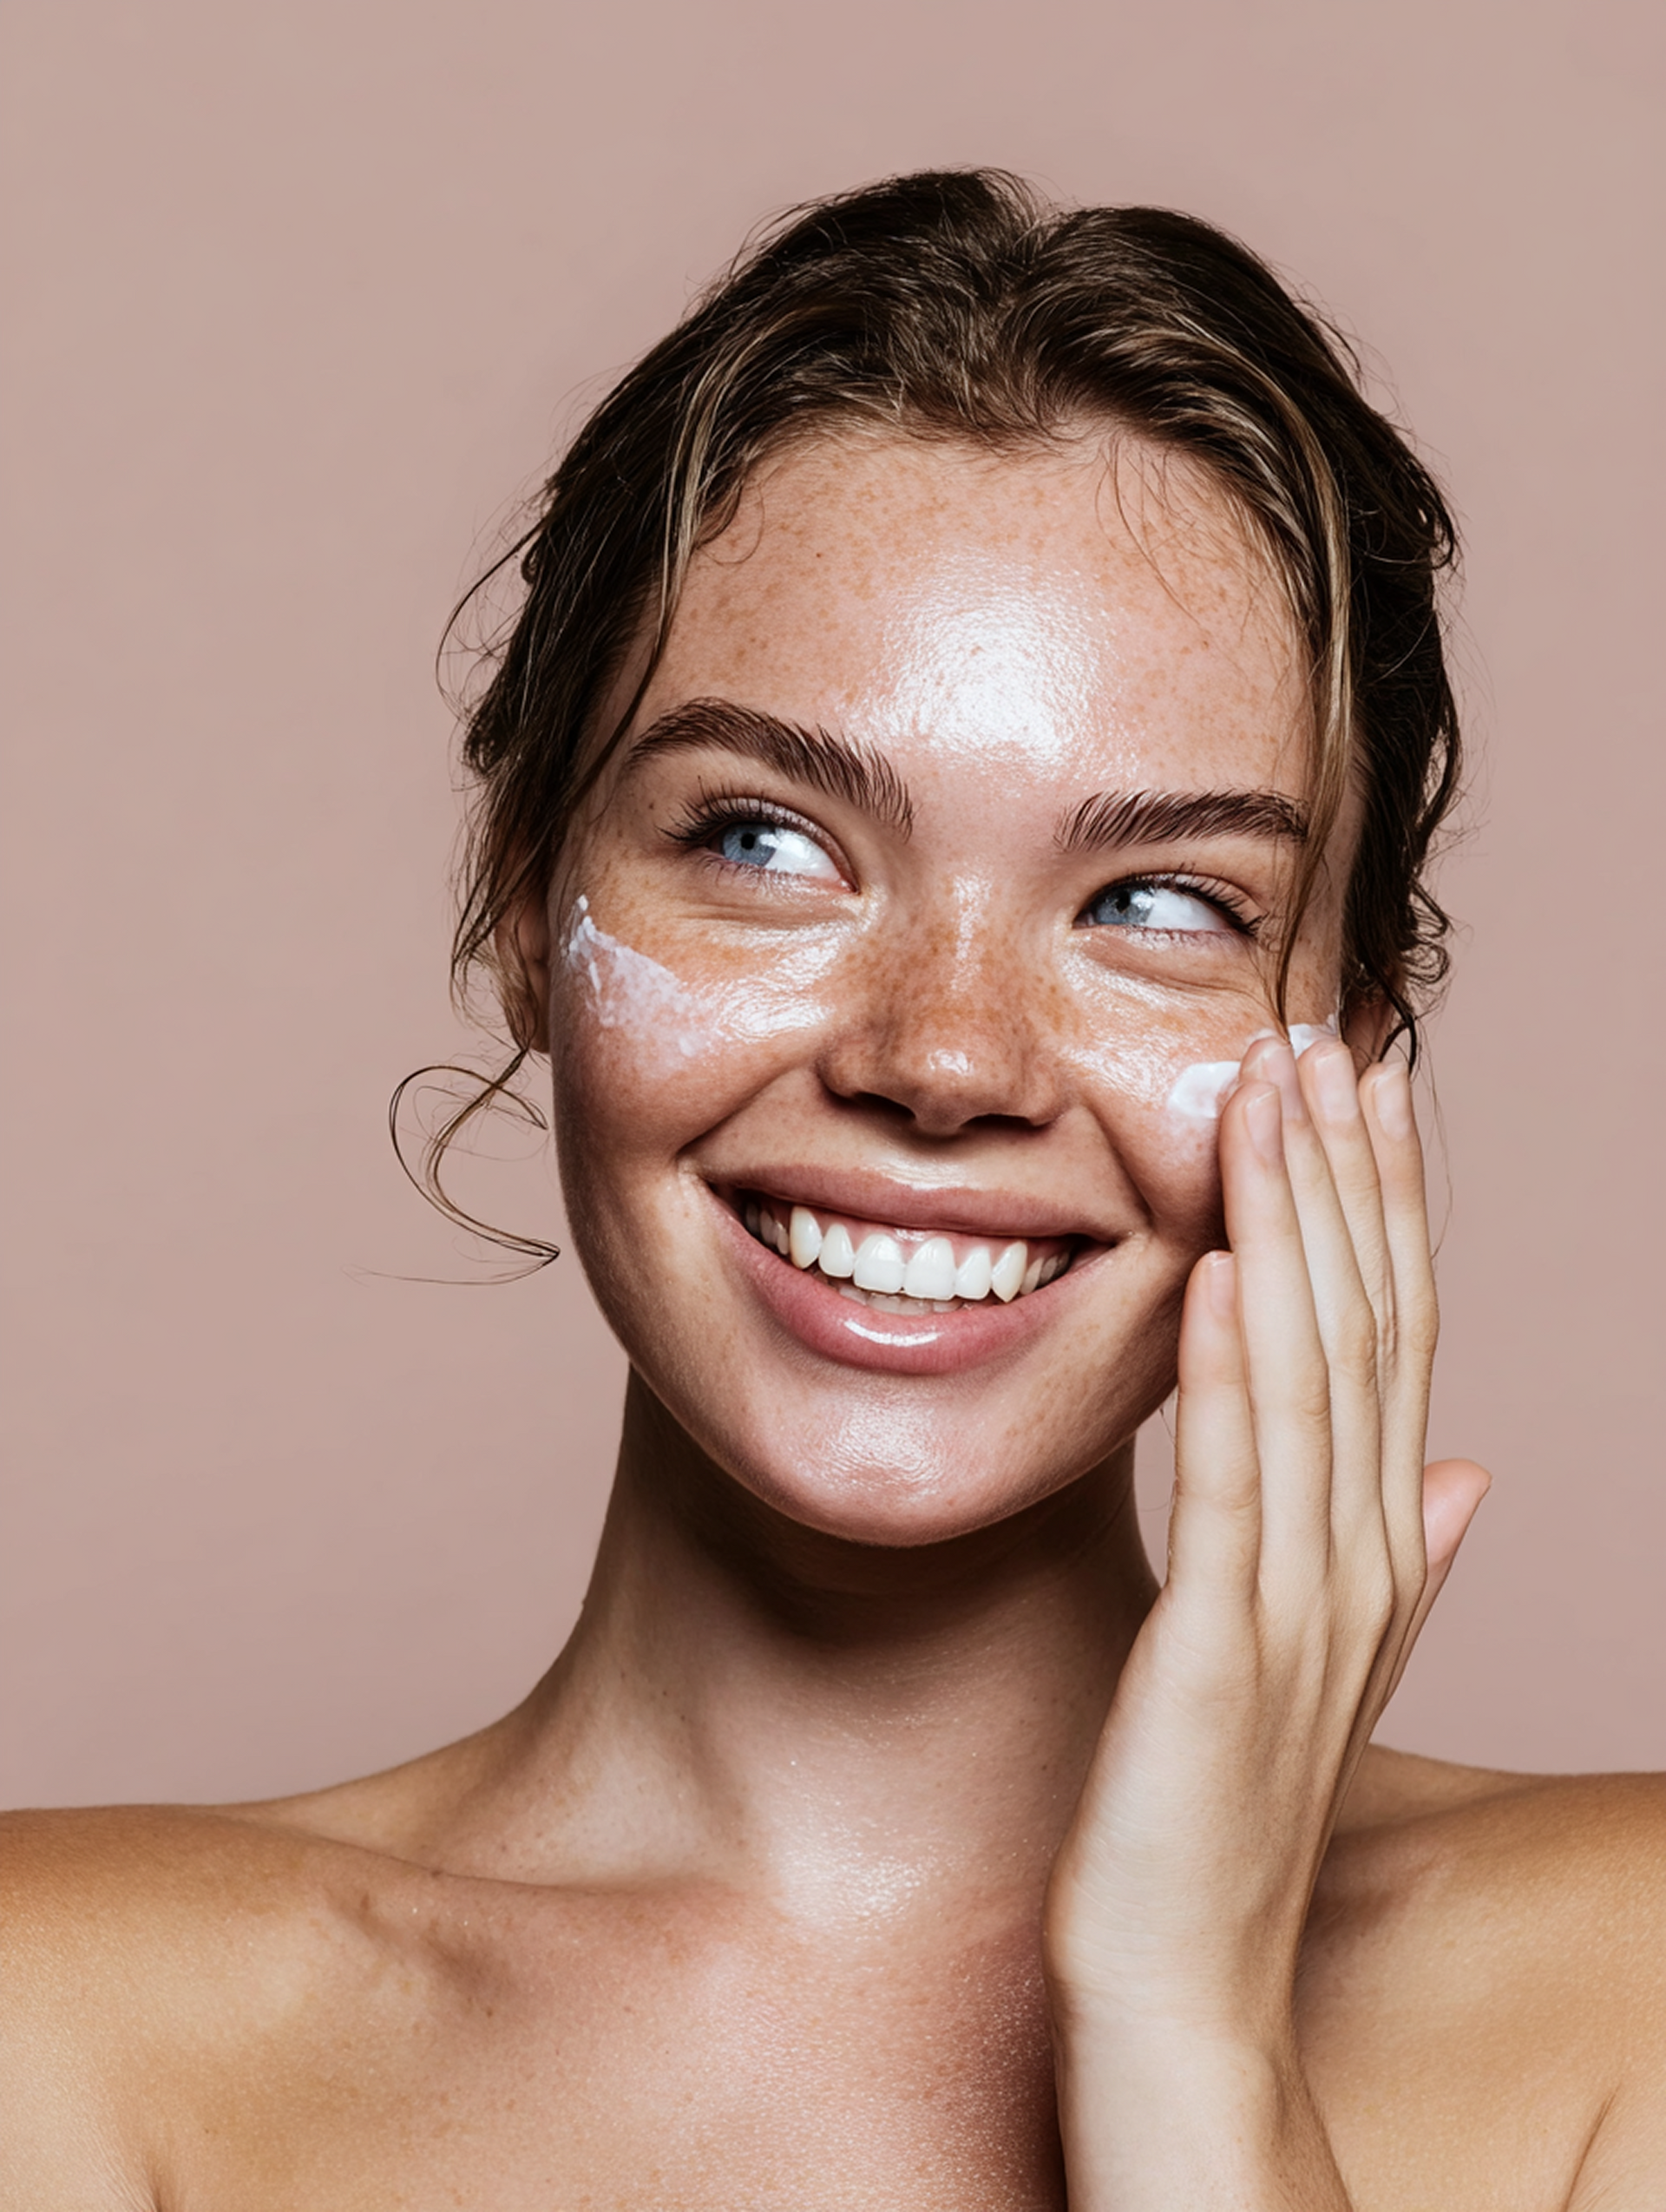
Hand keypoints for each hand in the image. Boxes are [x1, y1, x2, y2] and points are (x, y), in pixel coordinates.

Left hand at [1044, 1035, 1489, 2204]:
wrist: (1189, 1990)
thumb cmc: (1229, 1817)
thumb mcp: (1319, 1665)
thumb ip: (1396, 1558)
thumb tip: (1468, 1467)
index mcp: (1373, 1548)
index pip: (1393, 1337)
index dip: (1385, 1203)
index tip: (1363, 1083)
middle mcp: (1356, 1559)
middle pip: (1368, 1327)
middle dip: (1349, 1174)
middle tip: (1326, 1033)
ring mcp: (1295, 1605)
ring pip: (1310, 1376)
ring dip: (1294, 1226)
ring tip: (1274, 1095)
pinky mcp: (1214, 1656)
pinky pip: (1232, 1487)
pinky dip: (1225, 1369)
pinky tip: (1211, 1266)